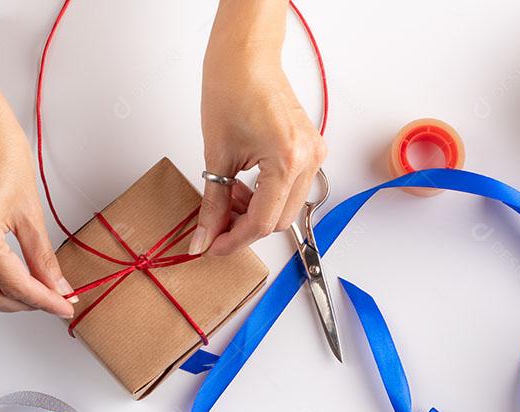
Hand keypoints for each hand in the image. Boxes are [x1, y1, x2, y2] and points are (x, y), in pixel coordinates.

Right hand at [0, 107, 75, 316]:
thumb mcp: (30, 210)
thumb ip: (42, 257)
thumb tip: (57, 287)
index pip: (16, 286)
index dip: (45, 302)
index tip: (65, 307)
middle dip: (26, 304)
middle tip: (54, 299)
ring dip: (1, 300)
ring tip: (31, 292)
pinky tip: (3, 281)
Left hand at [190, 1, 326, 255]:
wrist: (246, 58)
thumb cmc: (232, 89)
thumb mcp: (216, 156)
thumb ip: (213, 205)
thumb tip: (205, 238)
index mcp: (288, 160)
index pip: (262, 223)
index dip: (234, 240)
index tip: (212, 246)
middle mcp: (309, 160)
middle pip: (278, 221)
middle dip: (244, 229)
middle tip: (215, 226)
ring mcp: (314, 155)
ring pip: (286, 209)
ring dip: (256, 213)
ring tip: (228, 201)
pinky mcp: (311, 150)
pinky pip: (292, 189)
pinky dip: (268, 196)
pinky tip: (245, 189)